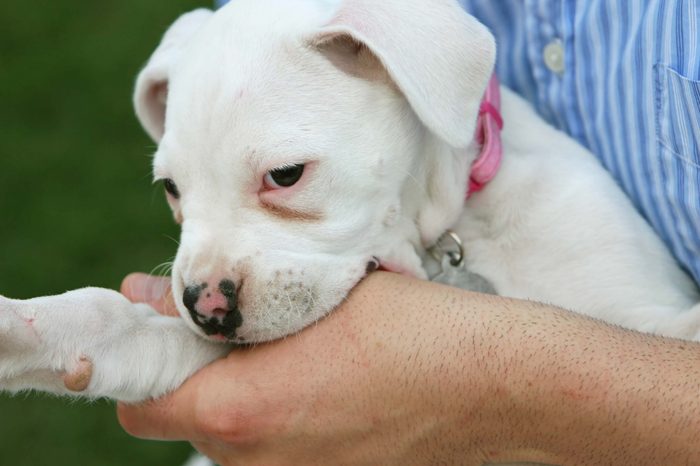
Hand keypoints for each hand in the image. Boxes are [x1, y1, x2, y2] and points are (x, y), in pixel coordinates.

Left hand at [116, 272, 503, 465]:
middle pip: (189, 420)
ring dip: (246, 399)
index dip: (150, 363)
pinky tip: (327, 386)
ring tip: (295, 355)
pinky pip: (280, 455)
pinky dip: (284, 422)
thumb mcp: (313, 297)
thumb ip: (224, 309)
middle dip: (202, 376)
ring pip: (236, 439)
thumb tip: (151, 297)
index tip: (171, 332)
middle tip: (246, 332)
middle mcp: (258, 465)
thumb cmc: (411, 329)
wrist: (494, 387)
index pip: (143, 406)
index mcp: (241, 410)